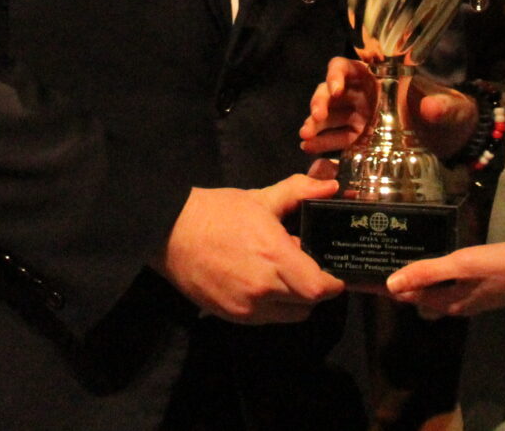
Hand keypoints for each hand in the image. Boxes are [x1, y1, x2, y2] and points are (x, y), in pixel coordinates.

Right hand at [156, 174, 344, 322]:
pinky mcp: (232, 316)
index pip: (319, 288)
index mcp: (274, 257)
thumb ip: (298, 192)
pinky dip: (273, 305)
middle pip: (308, 304)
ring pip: (289, 315)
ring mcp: (246, 307)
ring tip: (283, 275)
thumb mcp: (260, 198)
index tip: (335, 271)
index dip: (333, 283)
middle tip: (307, 268)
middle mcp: (263, 289)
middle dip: (314, 289)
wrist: (169, 232)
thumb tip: (331, 185)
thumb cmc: (216, 212)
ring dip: (294, 300)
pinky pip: (266, 318)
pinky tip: (262, 282)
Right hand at [298, 57, 477, 161]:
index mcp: (382, 78)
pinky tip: (310, 149)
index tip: (336, 89)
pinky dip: (324, 143)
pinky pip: (338, 139)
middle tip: (316, 117)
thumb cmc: (453, 113)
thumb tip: (430, 107)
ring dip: (316, 124)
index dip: (337, 75)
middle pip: (333, 91)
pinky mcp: (363, 140)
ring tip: (306, 138)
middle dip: (321, 101)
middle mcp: (367, 95)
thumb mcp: (451, 107)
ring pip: (331, 115)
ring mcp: (362, 118)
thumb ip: (441, 106)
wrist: (457, 139)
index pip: (350, 68)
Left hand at [386, 239, 504, 319]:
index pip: (407, 296)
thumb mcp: (463, 265)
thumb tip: (390, 285)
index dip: (387, 285)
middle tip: (378, 254)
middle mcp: (458, 304)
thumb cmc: (503, 266)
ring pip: (436, 289)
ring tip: (401, 251)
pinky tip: (438, 255)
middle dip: (399, 281)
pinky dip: (438, 272)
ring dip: (419, 276)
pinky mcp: (484, 286)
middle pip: (420, 295)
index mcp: (449, 302)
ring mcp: (472, 295)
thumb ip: (428, 273)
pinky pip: (451, 282)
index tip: (365, 270)